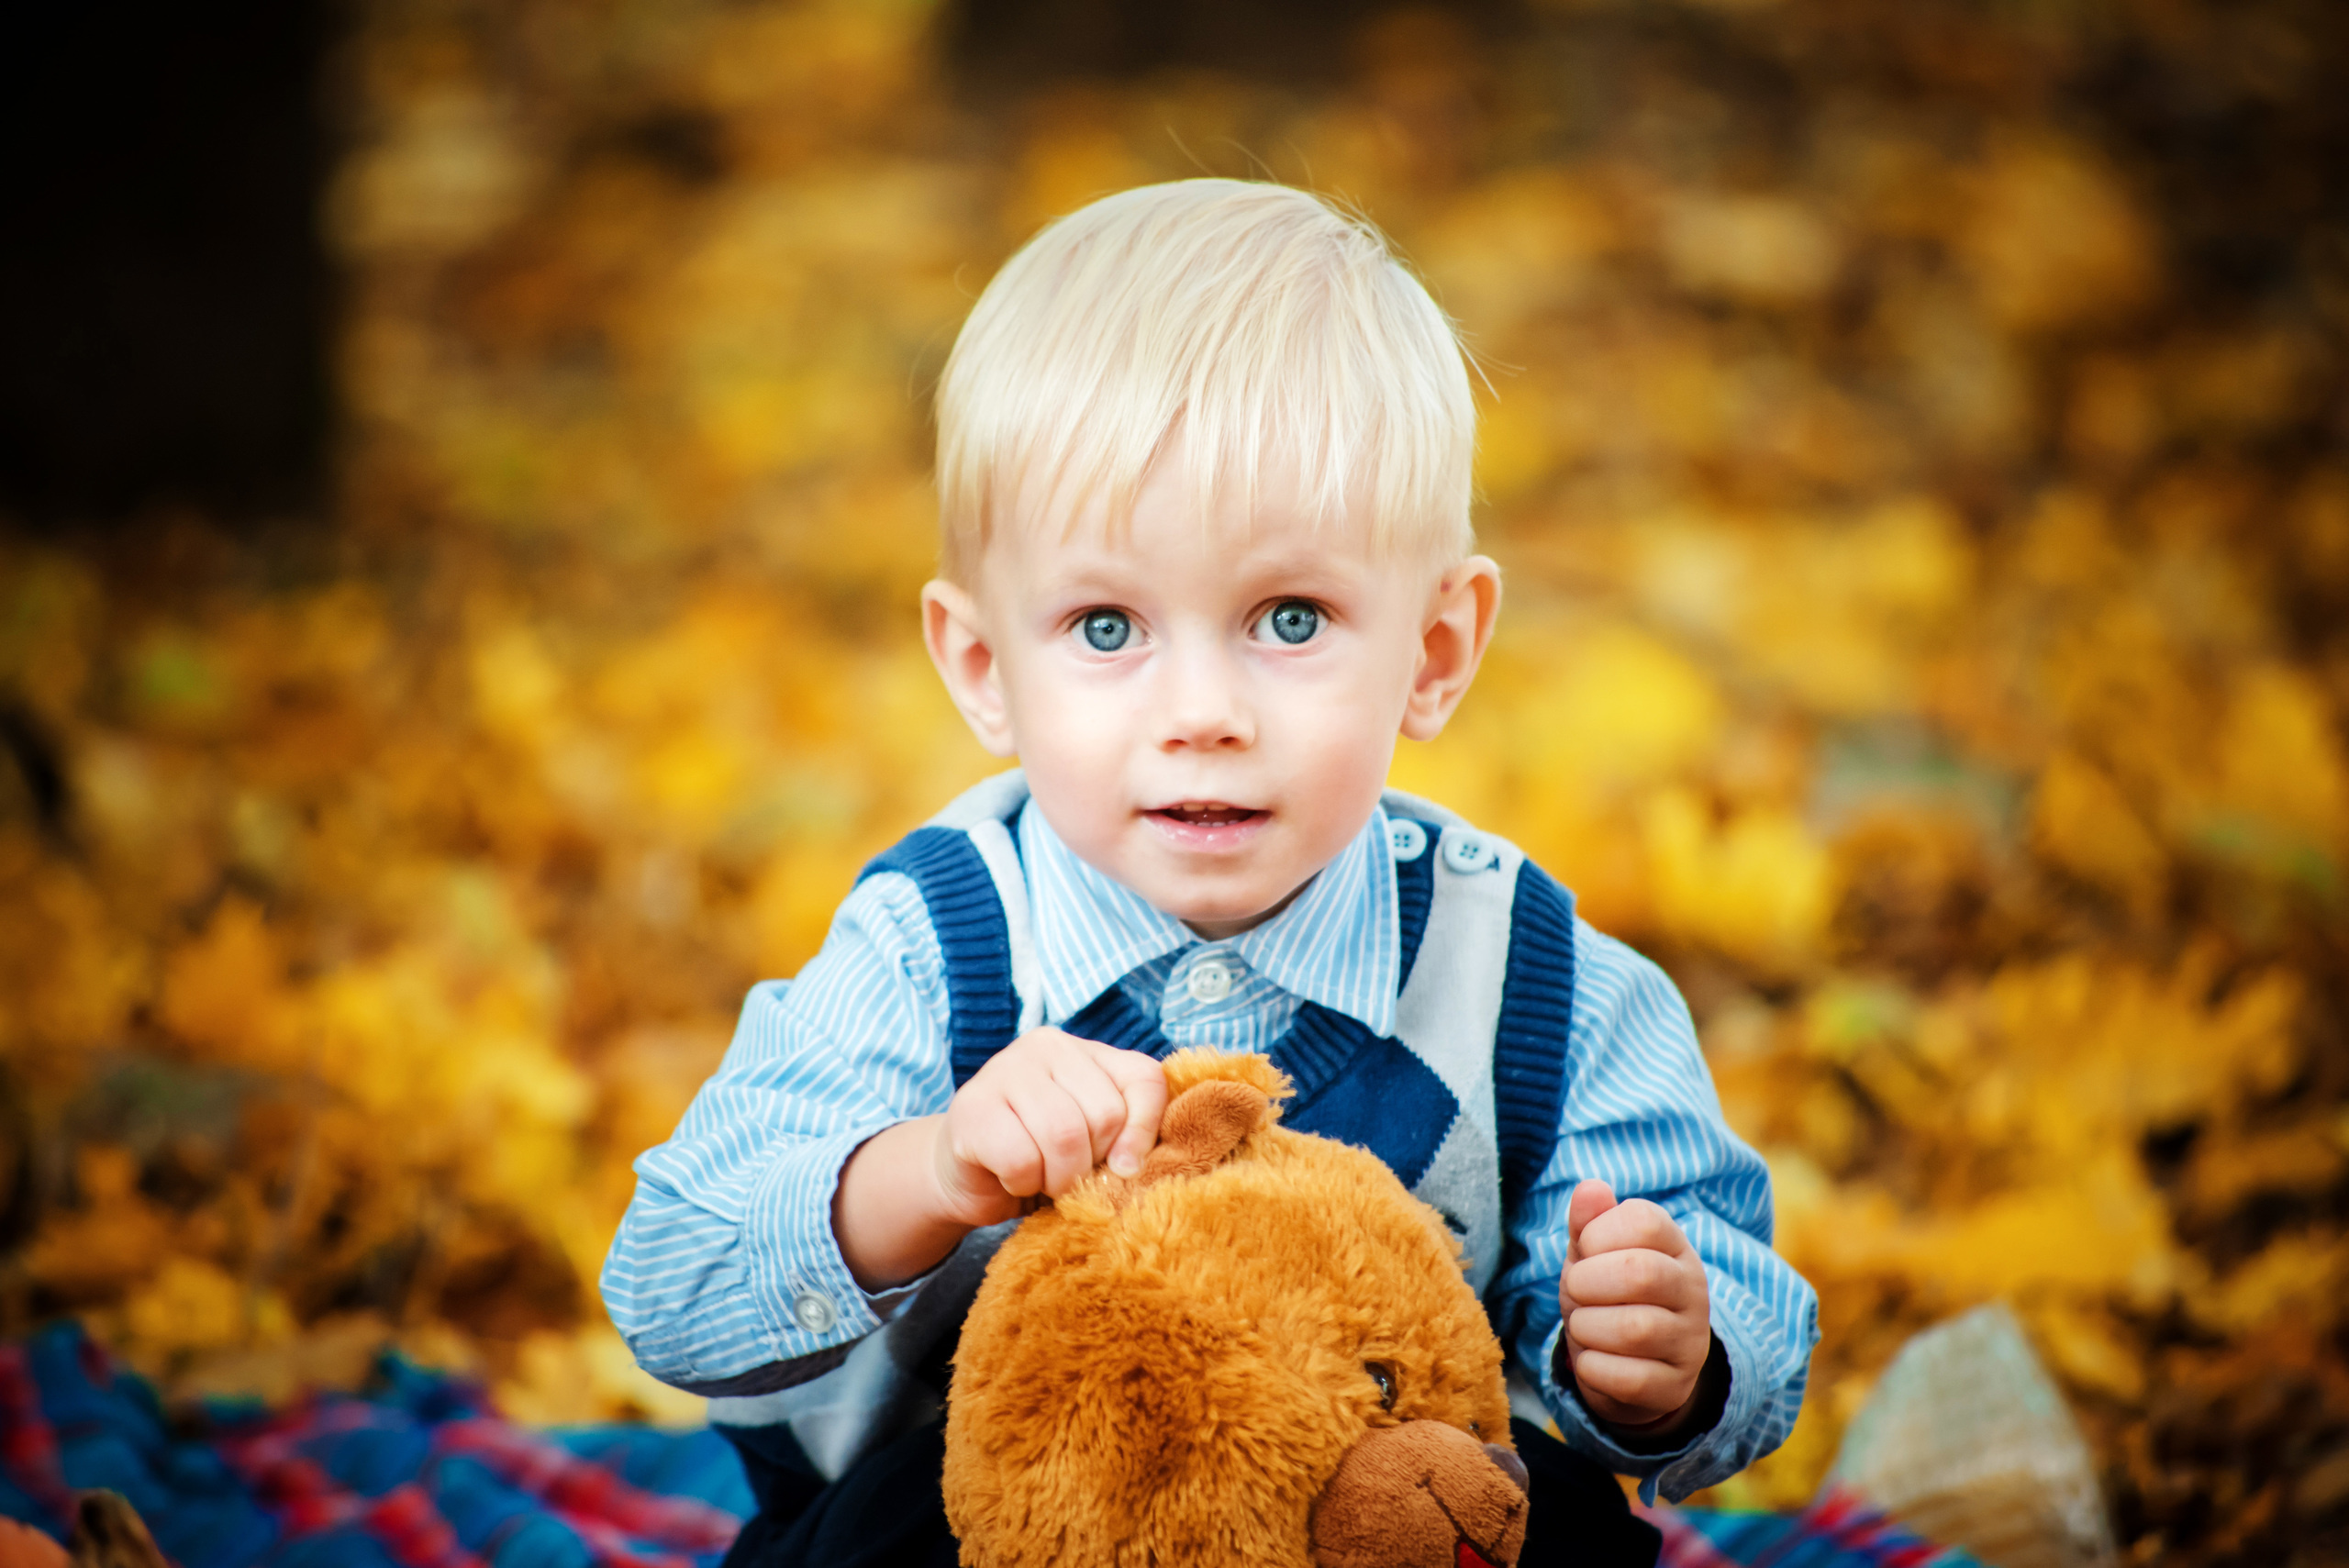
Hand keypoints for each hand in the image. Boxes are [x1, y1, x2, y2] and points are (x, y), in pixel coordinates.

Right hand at [930, 1027, 1167, 1226]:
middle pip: (1105, 1115)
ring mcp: (1004, 1069)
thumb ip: (1125, 1138)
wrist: (967, 1177)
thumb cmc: (1042, 1158)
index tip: (1123, 1168)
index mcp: (1085, 1049)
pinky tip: (1009, 1176)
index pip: (1144, 1080)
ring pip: (1064, 1137)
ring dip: (1057, 1180)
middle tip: (1066, 1174)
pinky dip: (1022, 1183)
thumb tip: (1130, 1167)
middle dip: (1091, 1165)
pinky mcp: (972, 1107)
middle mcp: (1045, 1045)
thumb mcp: (1096, 1144)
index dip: (1143, 1134)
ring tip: (1040, 1178)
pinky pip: (1021, 1160)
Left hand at [1558, 1179, 1710, 1433]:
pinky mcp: (1675, 1386)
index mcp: (1673, 1247)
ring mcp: (1689, 1341)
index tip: (1586, 1250)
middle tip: (1578, 1290)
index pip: (1645, 1221)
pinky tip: (1592, 1360)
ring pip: (1634, 1329)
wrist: (1630, 1366)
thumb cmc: (1607, 1296)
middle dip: (1588, 1282)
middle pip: (1641, 1273)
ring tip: (1584, 1325)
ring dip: (1588, 1326)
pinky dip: (1593, 1368)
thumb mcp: (1592, 1255)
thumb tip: (1590, 1188)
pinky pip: (1630, 1378)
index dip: (1599, 1233)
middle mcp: (1692, 1290)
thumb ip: (1589, 1222)